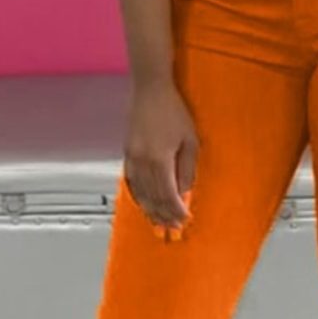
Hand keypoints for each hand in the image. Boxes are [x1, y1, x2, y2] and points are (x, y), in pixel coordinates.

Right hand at [122, 76, 198, 237]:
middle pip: (153, 197)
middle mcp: (142, 161)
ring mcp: (132, 157)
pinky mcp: (127, 153)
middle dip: (163, 215)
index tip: (184, 220)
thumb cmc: (173, 110)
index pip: (168, 195)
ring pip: (140, 192)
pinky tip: (143, 203)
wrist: (150, 89)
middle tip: (171, 228)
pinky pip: (131, 181)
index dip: (176, 210)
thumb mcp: (190, 140)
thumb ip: (187, 169)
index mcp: (159, 159)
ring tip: (158, 222)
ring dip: (150, 209)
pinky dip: (138, 196)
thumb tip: (185, 191)